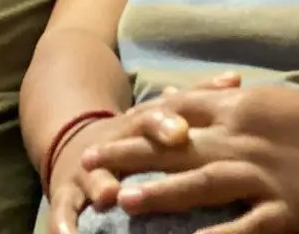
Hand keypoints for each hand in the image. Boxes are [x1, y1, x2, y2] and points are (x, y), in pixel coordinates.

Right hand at [47, 110, 189, 233]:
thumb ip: (197, 100)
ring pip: (93, 175)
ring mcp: (88, 169)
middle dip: (143, 143)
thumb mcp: (160, 115)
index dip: (166, 122)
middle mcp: (114, 141)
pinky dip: (63, 226)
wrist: (78, 146)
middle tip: (158, 151)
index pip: (155, 116)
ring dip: (100, 183)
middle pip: (128, 138)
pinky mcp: (65, 195)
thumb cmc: (136, 137)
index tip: (182, 132)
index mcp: (139, 123)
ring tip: (109, 194)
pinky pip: (62, 211)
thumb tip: (236, 79)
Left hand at [82, 86, 298, 232]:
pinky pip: (247, 226)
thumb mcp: (257, 99)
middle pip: (177, 148)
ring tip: (125, 201)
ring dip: (163, 193)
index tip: (98, 139)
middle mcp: (242, 138)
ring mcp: (264, 174)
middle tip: (89, 166)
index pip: (173, 116)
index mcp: (235, 109)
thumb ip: (211, 100)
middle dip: (131, 158)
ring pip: (204, 183)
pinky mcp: (287, 209)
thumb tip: (166, 99)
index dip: (133, 129)